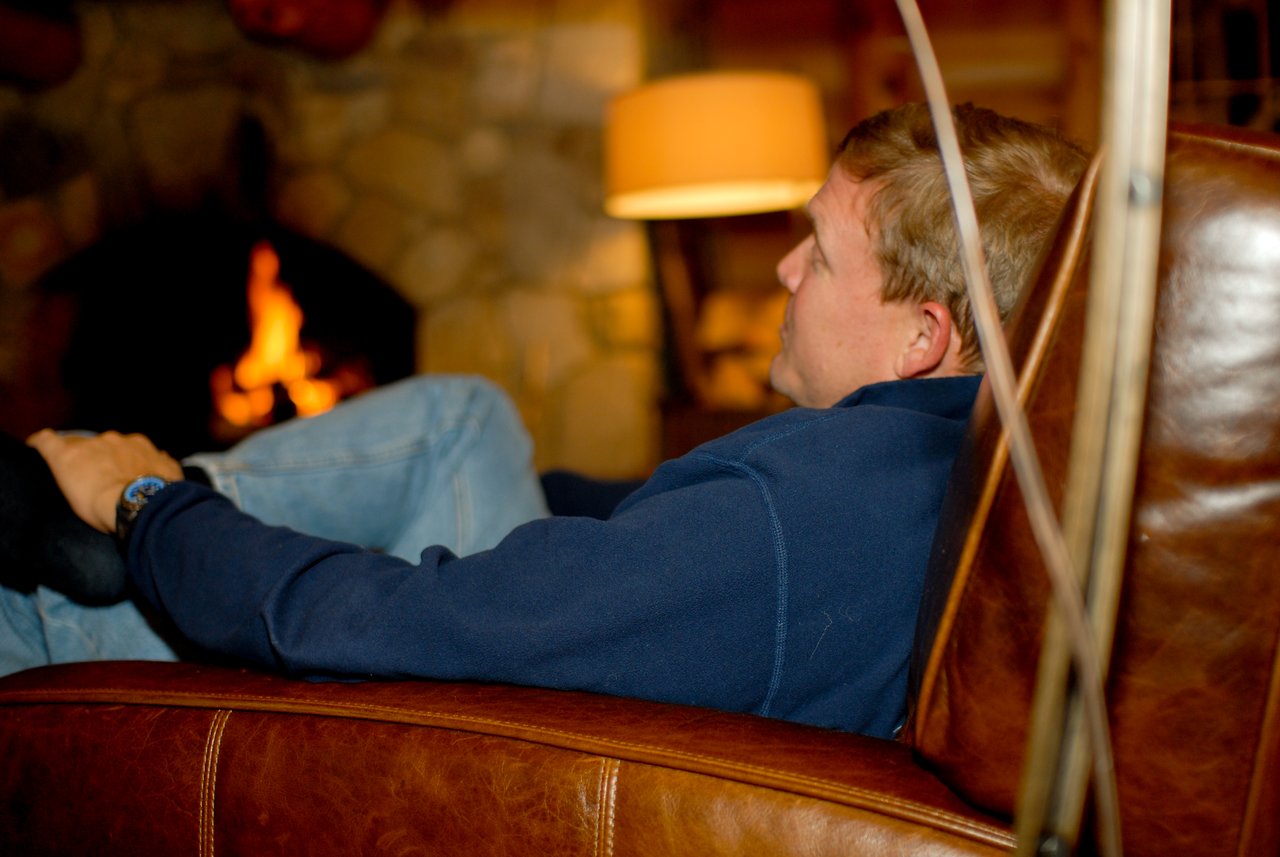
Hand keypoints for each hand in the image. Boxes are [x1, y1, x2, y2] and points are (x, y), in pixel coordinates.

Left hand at [27, 430, 183, 533]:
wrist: (137, 503)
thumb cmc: (156, 494)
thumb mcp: (170, 477)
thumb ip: (167, 466)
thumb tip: (166, 458)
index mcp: (138, 445)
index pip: (124, 446)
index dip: (116, 458)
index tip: (112, 470)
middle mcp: (115, 440)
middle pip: (100, 444)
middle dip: (96, 457)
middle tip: (93, 476)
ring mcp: (90, 445)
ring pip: (76, 444)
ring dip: (75, 457)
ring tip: (69, 471)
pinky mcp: (64, 455)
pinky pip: (46, 441)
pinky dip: (40, 444)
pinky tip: (35, 447)